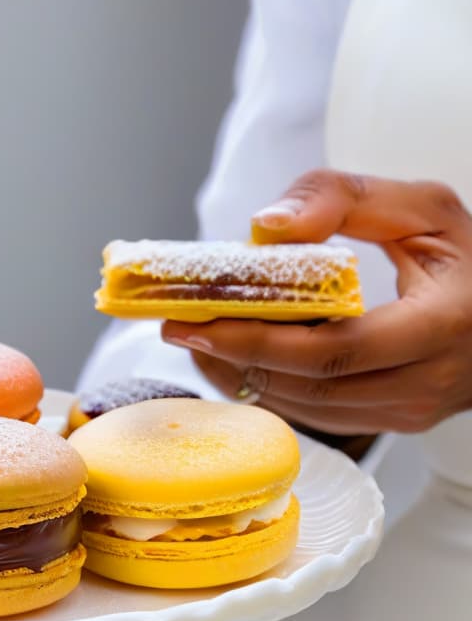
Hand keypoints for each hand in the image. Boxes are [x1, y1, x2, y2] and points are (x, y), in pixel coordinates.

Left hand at [161, 169, 471, 434]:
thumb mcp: (419, 207)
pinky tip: (233, 361)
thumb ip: (341, 199)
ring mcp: (413, 411)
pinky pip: (320, 414)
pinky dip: (270, 388)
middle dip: (233, 359)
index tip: (196, 320)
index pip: (334, 349)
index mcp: (442, 324)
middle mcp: (429, 382)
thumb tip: (267, 225)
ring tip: (194, 342)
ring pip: (309, 410)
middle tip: (176, 329)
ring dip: (242, 379)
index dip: (257, 340)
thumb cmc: (467, 255)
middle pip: (311, 386)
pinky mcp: (396, 420)